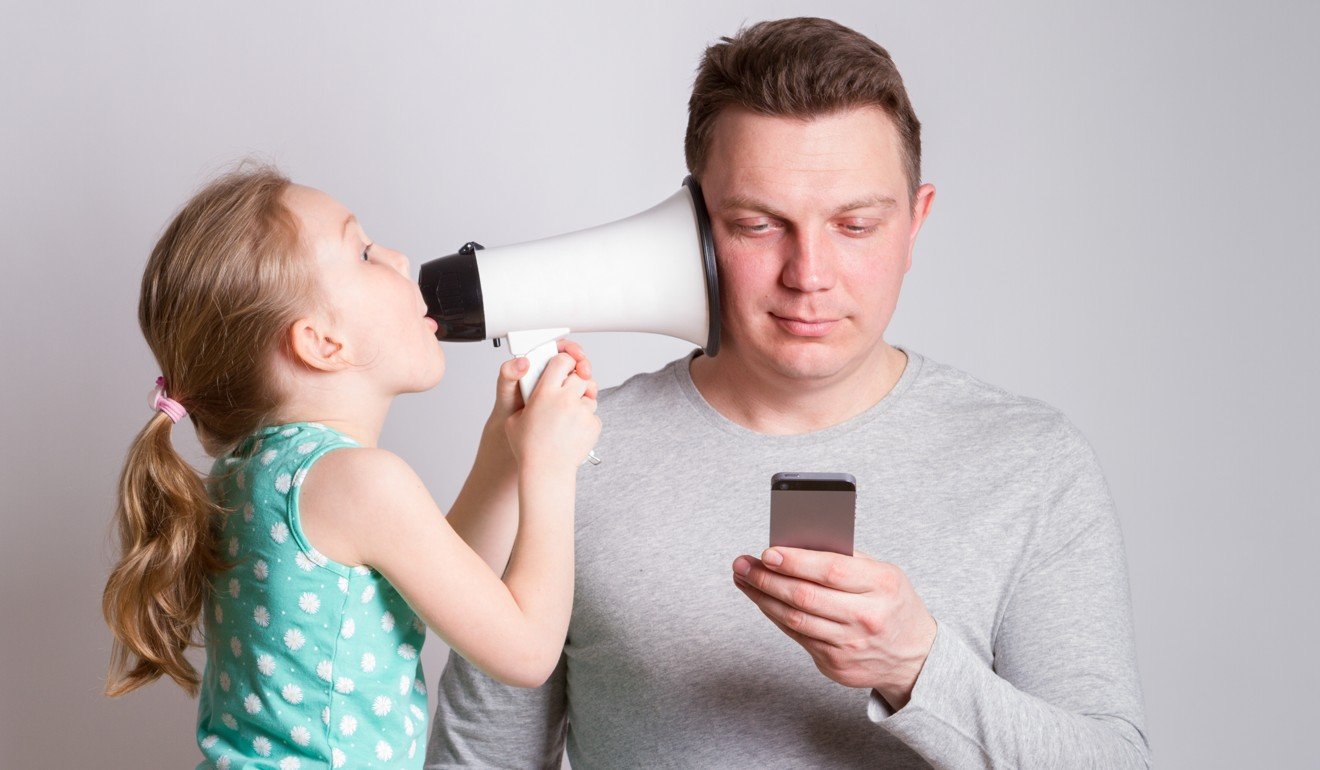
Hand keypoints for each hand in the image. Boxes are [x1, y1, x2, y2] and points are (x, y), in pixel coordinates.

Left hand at [490, 339, 594, 424]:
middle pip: (572, 359)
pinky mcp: (565, 396)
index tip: (576, 355)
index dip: (569, 349)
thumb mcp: (505, 389)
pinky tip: (586, 397)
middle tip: (584, 372)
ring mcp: (559, 384)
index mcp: (536, 362)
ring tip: (587, 387)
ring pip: (578, 375)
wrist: (514, 430)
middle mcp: (549, 371)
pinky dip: (586, 392)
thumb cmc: (509, 406)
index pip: (556, 347)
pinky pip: (579, 390)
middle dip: (582, 363)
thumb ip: (508, 373)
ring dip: (586, 379)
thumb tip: (522, 362)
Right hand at [505, 351, 599, 471]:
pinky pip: (594, 414)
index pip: (562, 360)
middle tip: (568, 392)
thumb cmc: (528, 448)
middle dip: (575, 381)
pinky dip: (586, 420)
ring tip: (569, 416)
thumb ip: (525, 400)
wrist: (546, 471)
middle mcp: (565, 399)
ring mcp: (581, 411)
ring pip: (589, 394)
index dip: (565, 360)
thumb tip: (530, 391)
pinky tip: (573, 430)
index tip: (564, 366)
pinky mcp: (593, 424)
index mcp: (544, 392)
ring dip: (582, 401)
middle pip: (580, 376)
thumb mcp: (514, 420)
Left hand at [732, 547, 936, 709]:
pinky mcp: (835, 664)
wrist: (914, 656)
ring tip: (744, 578)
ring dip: (762, 597)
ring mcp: (850, 645)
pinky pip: (797, 636)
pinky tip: (763, 600)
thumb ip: (846, 559)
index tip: (768, 552)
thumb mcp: (884, 574)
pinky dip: (775, 615)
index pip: (831, 570)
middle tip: (743, 564)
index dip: (795, 561)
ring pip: (794, 618)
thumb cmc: (892, 604)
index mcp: (881, 585)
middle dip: (767, 578)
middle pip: (805, 596)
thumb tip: (796, 544)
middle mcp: (866, 617)